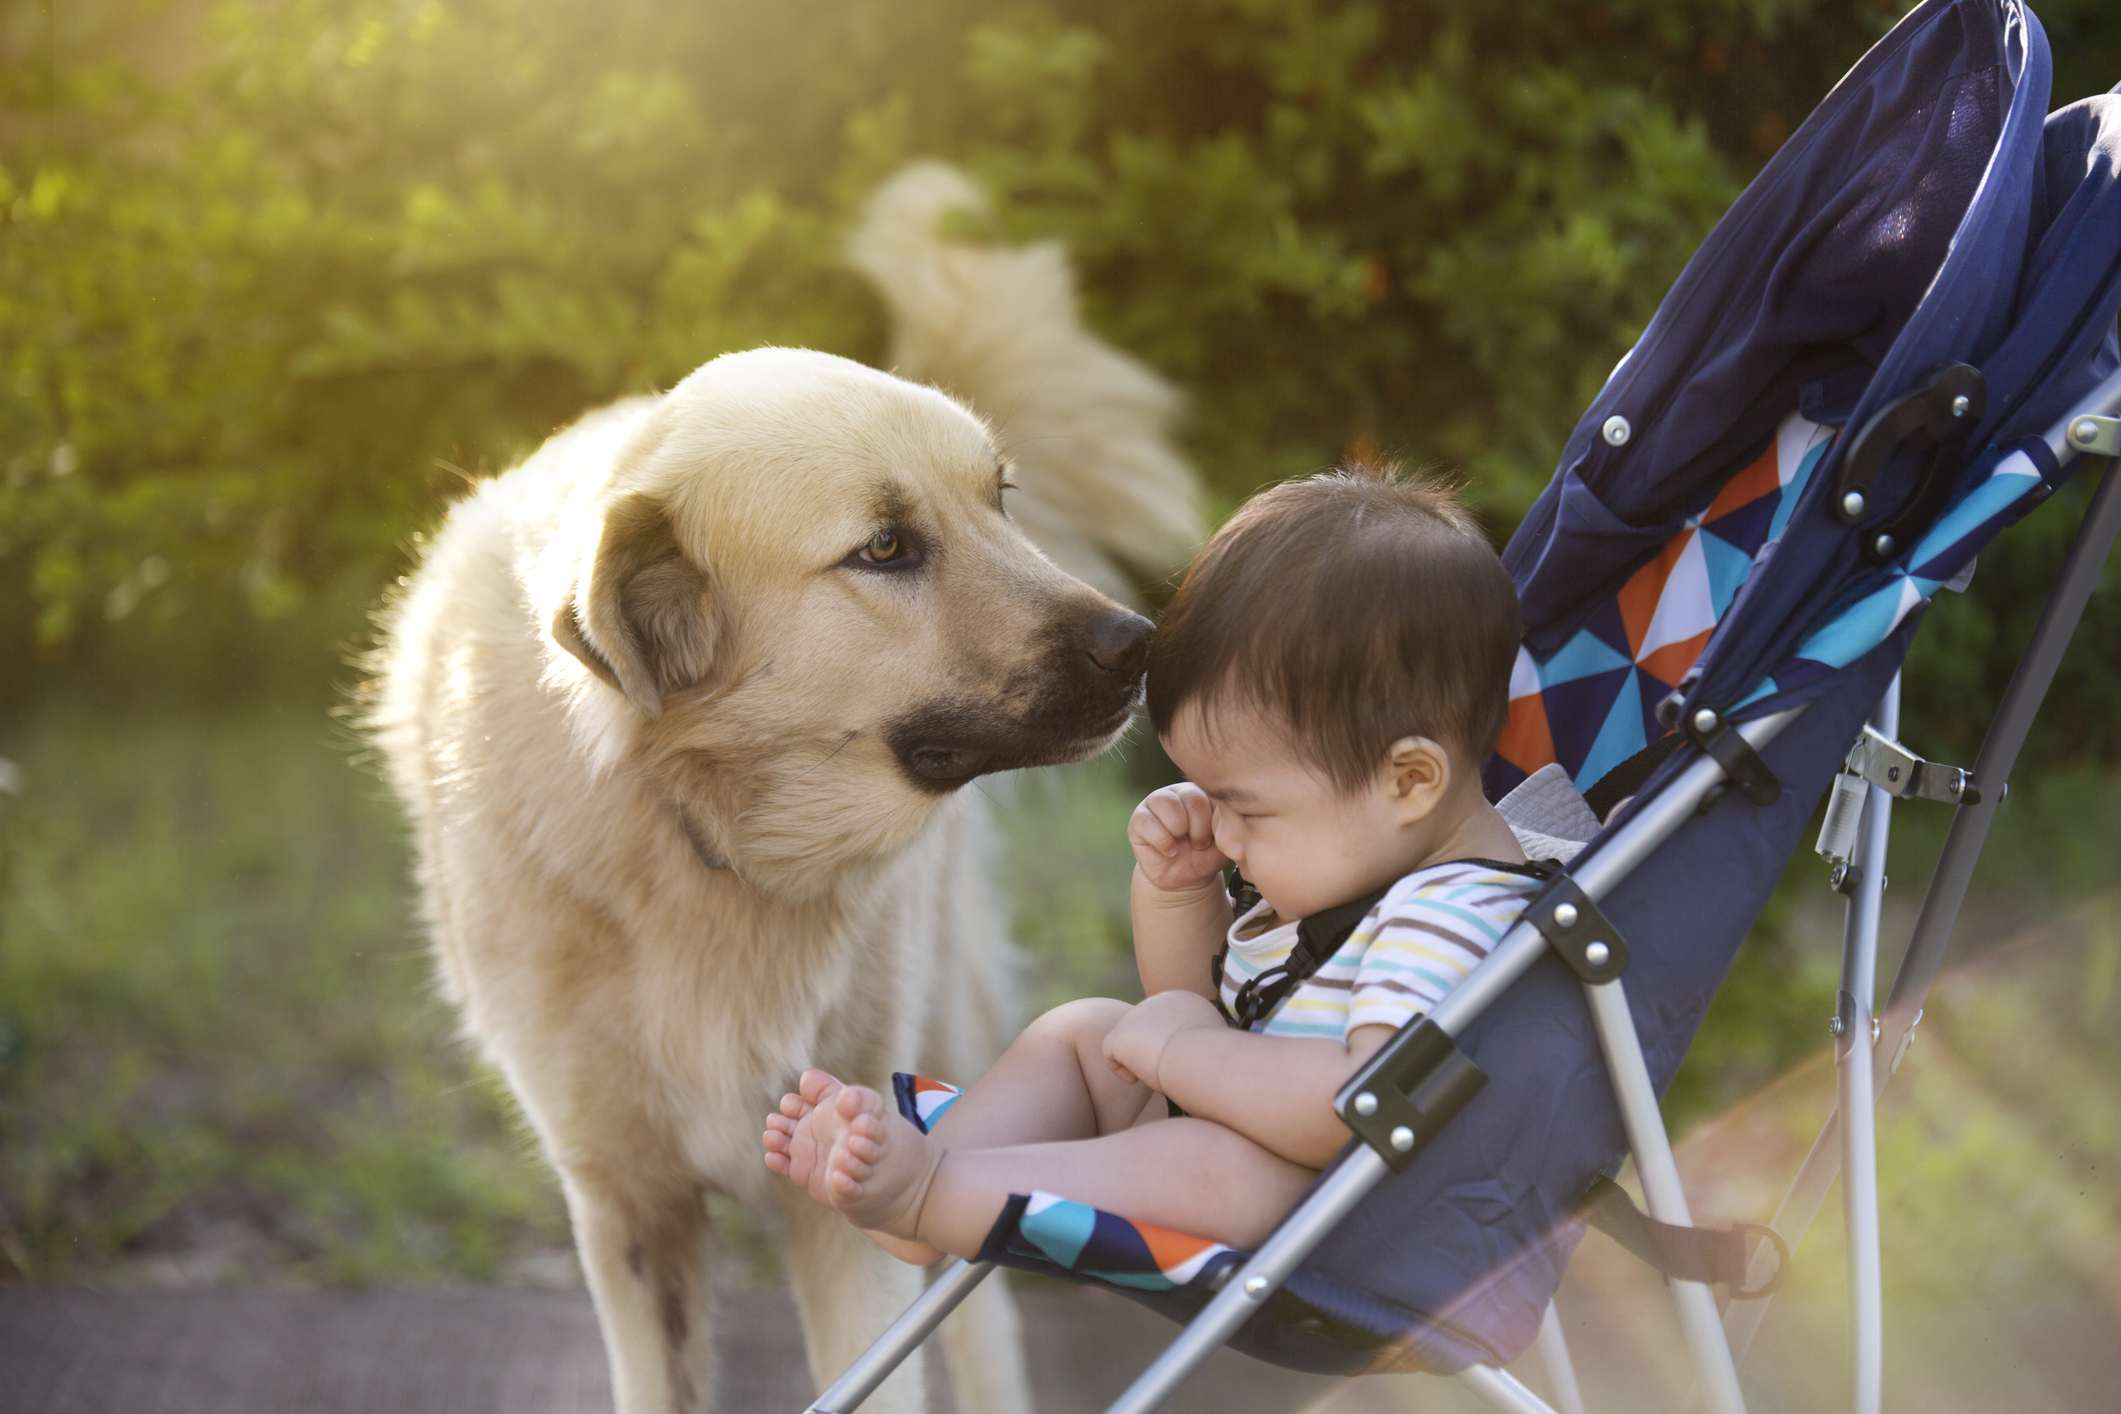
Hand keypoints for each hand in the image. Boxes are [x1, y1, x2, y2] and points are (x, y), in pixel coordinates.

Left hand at [1102, 991, 1224, 1089]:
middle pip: (1146, 1029)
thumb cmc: (1215, 1058)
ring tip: (1154, 1074)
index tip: (1181, 1061)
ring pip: (1129, 1040)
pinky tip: (1138, 1079)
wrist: (1200, 1058)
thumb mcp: (1216, 1040)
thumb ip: (1203, 1038)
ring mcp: (1135, 1015)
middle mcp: (1157, 1000)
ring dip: (1139, 1060)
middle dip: (1151, 1050)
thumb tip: (1203, 1050)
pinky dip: (1122, 1069)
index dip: (1169, 1043)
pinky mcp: (1119, 1034)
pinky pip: (1110, 1053)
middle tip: (1166, 1070)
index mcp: (1183, 1000)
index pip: (1166, 1022)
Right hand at [1128, 783, 1226, 894]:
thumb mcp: (1227, 838)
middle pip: (1192, 799)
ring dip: (1178, 833)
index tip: (1212, 839)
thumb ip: (1231, 820)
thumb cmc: (1207, 855)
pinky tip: (1169, 851)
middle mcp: (1178, 791)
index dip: (1212, 823)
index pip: (1213, 794)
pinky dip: (1162, 842)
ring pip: (1167, 805)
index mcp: (1203, 790)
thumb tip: (1228, 811)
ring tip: (1181, 845)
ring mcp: (1155, 802)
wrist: (1186, 879)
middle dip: (1198, 830)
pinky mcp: (1138, 819)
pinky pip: (1148, 823)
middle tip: (1198, 844)